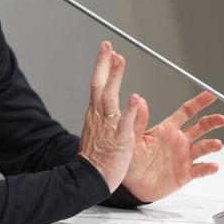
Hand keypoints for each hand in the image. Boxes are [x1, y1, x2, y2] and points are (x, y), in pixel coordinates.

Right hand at [79, 41, 141, 191]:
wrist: (89, 177)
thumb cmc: (96, 157)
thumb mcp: (102, 131)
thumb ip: (113, 114)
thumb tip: (127, 100)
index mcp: (95, 113)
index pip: (98, 84)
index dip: (103, 66)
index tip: (107, 50)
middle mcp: (99, 116)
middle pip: (100, 84)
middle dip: (104, 63)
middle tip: (108, 45)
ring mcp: (108, 126)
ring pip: (110, 97)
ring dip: (115, 77)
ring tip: (119, 60)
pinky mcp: (119, 139)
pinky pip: (124, 122)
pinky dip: (129, 110)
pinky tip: (134, 97)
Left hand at [123, 91, 223, 201]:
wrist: (132, 185)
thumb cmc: (131, 159)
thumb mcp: (131, 138)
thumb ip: (138, 120)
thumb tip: (139, 100)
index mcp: (167, 129)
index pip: (186, 112)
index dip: (198, 103)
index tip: (210, 95)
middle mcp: (179, 141)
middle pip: (200, 127)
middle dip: (212, 122)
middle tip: (221, 119)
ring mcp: (184, 157)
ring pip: (203, 147)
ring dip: (211, 145)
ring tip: (216, 144)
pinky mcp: (186, 173)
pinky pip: (200, 170)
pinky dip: (208, 168)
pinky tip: (212, 165)